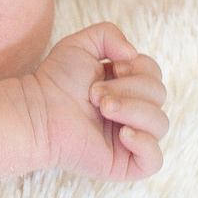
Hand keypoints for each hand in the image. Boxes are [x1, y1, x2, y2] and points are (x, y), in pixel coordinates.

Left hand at [31, 23, 167, 181]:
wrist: (37, 111)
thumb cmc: (56, 80)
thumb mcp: (81, 44)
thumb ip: (109, 34)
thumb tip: (133, 55)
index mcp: (128, 88)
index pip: (155, 75)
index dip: (137, 69)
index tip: (111, 69)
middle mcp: (134, 113)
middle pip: (159, 95)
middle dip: (128, 89)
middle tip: (94, 93)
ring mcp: (132, 139)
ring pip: (160, 123)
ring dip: (132, 110)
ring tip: (101, 108)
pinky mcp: (126, 164)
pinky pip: (155, 159)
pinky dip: (144, 143)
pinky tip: (122, 134)